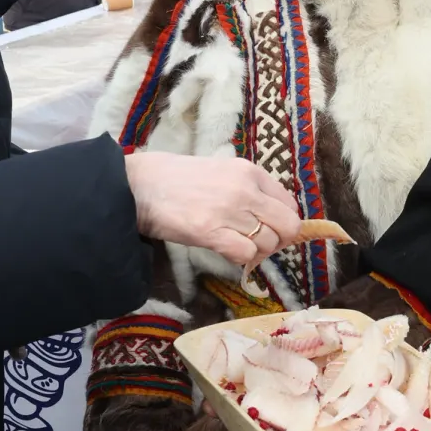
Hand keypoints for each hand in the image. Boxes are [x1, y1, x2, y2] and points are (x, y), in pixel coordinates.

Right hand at [123, 152, 300, 265]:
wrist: (140, 185)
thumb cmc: (178, 179)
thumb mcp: (222, 171)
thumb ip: (248, 190)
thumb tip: (271, 217)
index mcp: (250, 171)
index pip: (289, 204)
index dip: (284, 223)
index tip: (271, 230)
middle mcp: (245, 189)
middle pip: (288, 225)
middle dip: (279, 241)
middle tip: (259, 245)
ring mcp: (229, 210)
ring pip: (268, 243)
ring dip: (256, 252)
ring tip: (237, 246)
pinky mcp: (210, 232)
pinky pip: (245, 254)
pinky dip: (241, 259)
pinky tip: (226, 251)